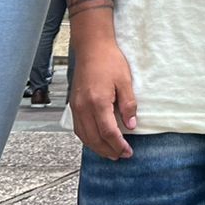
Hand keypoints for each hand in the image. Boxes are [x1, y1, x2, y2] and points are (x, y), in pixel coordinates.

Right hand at [70, 40, 137, 160]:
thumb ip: (128, 105)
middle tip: (121, 156)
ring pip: (84, 136)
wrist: (92, 48)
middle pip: (94, 138)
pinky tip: (96, 140)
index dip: (119, 145)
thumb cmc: (109, 61)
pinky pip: (78, 128)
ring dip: (97, 147)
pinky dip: (87, 138)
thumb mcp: (125, 82)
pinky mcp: (73, 104)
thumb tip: (131, 125)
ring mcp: (76, 107)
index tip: (128, 152)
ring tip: (110, 152)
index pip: (108, 132)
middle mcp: (83, 108)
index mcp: (98, 102)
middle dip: (108, 150)